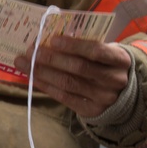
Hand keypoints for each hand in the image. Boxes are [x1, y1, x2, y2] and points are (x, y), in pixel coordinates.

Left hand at [14, 35, 131, 118]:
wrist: (122, 92)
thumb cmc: (106, 63)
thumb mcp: (104, 50)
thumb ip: (84, 43)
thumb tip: (50, 37)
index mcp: (120, 59)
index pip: (96, 51)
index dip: (73, 45)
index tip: (52, 39)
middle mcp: (114, 80)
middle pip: (79, 68)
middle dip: (52, 58)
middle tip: (31, 51)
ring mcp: (104, 98)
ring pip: (69, 84)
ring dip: (43, 72)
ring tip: (24, 63)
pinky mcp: (92, 110)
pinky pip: (65, 98)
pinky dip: (46, 86)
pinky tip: (33, 78)